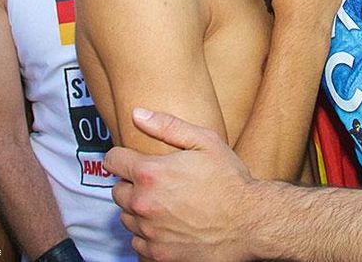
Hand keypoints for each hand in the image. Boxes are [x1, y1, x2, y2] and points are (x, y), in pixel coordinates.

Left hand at [104, 109, 256, 261]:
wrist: (248, 222)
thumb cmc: (230, 181)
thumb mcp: (206, 142)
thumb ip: (168, 126)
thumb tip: (137, 114)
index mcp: (151, 173)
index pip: (113, 161)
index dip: (122, 156)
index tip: (131, 159)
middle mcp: (144, 203)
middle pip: (117, 191)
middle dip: (132, 184)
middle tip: (158, 182)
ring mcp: (148, 231)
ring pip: (126, 217)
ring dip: (139, 210)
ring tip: (165, 204)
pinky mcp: (156, 253)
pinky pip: (137, 242)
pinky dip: (147, 234)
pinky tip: (168, 225)